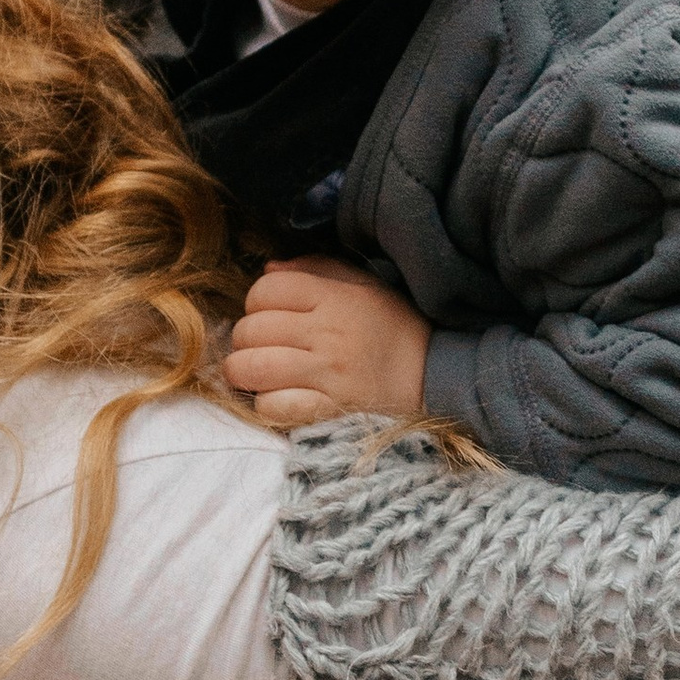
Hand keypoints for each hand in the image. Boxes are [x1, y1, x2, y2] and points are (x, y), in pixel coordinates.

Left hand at [226, 260, 431, 429]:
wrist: (434, 376)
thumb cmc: (393, 327)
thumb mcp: (362, 284)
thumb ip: (314, 269)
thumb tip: (268, 269)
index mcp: (333, 298)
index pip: (265, 290)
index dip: (255, 302)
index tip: (268, 314)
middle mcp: (327, 333)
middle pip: (250, 330)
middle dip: (245, 340)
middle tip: (260, 347)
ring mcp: (327, 374)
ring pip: (252, 368)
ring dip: (245, 372)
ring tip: (257, 374)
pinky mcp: (330, 410)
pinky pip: (273, 407)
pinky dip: (266, 404)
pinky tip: (278, 398)